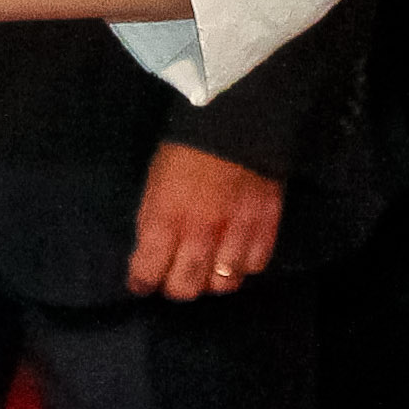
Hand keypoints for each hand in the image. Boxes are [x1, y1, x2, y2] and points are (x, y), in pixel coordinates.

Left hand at [126, 141, 283, 300]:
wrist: (236, 120)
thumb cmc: (186, 149)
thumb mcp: (154, 182)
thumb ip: (153, 221)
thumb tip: (150, 254)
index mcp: (165, 220)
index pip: (149, 272)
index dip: (143, 282)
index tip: (143, 283)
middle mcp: (200, 235)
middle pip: (186, 288)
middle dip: (176, 287)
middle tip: (176, 277)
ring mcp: (235, 234)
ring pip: (223, 285)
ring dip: (212, 279)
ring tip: (209, 268)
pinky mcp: (266, 227)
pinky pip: (254, 267)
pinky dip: (243, 265)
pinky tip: (237, 253)